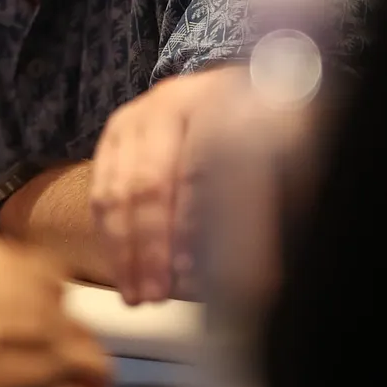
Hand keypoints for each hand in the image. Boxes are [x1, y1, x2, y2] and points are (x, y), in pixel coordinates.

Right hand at [0, 181, 109, 386]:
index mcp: (15, 266)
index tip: (27, 300)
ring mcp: (31, 360)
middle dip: (65, 335)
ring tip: (68, 378)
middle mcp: (34, 311)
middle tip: (47, 345)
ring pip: (84, 365)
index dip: (41, 289)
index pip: (55, 276)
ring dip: (76, 368)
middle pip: (76, 326)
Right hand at [89, 66, 244, 303]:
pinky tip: (123, 271)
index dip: (194, 224)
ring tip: (138, 295)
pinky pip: (101, 192)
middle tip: (159, 294)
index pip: (199, 167)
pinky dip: (110, 237)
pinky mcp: (114, 136)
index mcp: (218, 101)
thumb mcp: (285, 150)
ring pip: (117, 190)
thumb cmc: (266, 128)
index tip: (197, 273)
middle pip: (150, 181)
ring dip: (125, 250)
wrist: (237, 92)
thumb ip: (265, 198)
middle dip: (153, 246)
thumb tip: (250, 269)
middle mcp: (170, 103)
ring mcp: (136, 118)